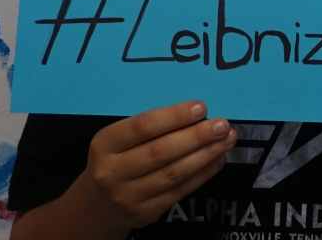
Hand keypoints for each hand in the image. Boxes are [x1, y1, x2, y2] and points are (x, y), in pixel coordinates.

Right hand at [75, 101, 235, 231]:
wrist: (95, 207)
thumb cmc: (114, 162)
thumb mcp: (116, 141)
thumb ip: (147, 129)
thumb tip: (195, 114)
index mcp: (104, 145)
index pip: (142, 127)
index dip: (174, 116)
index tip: (201, 107)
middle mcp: (113, 172)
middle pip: (161, 152)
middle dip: (196, 136)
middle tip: (222, 124)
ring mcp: (129, 196)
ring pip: (174, 173)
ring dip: (205, 155)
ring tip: (227, 139)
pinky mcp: (145, 213)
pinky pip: (180, 191)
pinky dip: (202, 174)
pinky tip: (217, 159)